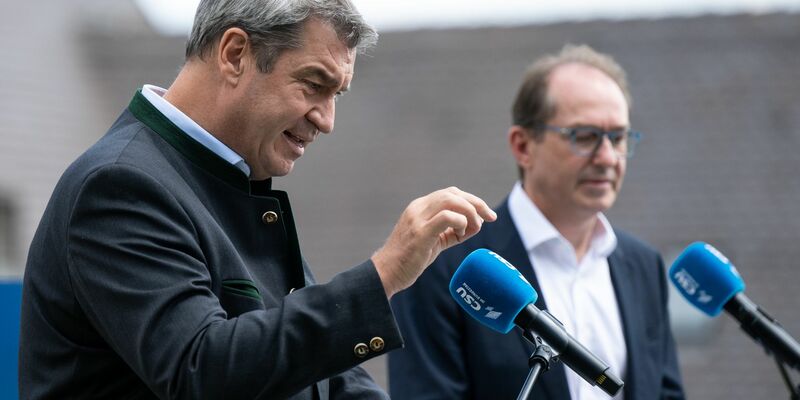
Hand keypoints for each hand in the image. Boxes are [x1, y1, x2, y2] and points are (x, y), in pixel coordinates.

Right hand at [371, 187, 496, 297]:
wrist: (386, 273)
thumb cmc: (409, 259)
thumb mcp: (433, 240)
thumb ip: (450, 230)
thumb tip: (475, 224)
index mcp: (420, 207)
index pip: (450, 193)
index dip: (472, 200)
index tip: (487, 215)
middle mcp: (418, 208)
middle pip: (453, 193)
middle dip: (477, 203)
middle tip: (491, 217)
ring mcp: (418, 219)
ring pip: (451, 200)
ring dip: (470, 212)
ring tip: (475, 227)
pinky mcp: (420, 232)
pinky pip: (446, 217)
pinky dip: (460, 221)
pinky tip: (462, 233)